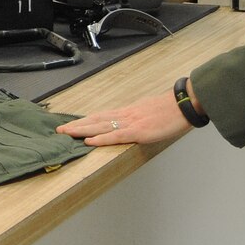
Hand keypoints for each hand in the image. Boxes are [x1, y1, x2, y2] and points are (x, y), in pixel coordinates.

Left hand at [56, 89, 195, 146]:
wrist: (185, 103)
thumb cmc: (171, 109)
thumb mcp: (150, 111)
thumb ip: (138, 117)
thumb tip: (132, 123)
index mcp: (128, 112)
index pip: (102, 116)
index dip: (85, 120)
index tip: (72, 123)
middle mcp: (125, 115)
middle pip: (95, 120)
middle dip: (76, 125)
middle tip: (59, 130)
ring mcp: (131, 123)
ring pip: (100, 126)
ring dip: (81, 130)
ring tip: (65, 133)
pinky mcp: (139, 131)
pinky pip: (116, 135)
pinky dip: (100, 139)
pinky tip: (88, 141)